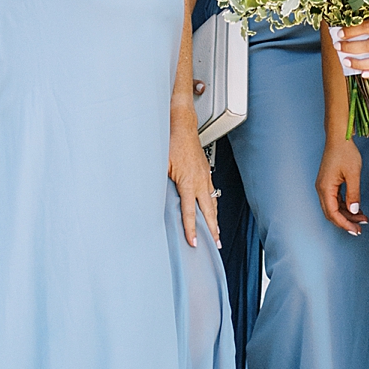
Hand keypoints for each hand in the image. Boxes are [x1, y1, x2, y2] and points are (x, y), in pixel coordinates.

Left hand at [168, 109, 219, 249]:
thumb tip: (152, 200)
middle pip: (209, 211)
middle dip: (213, 230)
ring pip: (213, 202)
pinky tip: (212, 208)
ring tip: (217, 232)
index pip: (190, 213)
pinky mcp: (206, 170)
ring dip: (215, 218)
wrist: (182, 125)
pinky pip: (212, 192)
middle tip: (216, 244)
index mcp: (188, 182)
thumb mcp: (160, 166)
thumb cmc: (170, 142)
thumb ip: (159, 185)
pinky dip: (214, 204)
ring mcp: (205, 175)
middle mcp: (200, 181)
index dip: (192, 230)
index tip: (195, 242)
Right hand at [317, 136, 368, 235]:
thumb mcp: (353, 174)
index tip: (355, 230)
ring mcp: (324, 186)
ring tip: (361, 218)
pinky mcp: (328, 183)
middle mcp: (322, 188)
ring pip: (333, 207)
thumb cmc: (344, 151)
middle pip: (331, 213)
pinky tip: (355, 208)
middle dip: (346, 222)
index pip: (333, 213)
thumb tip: (354, 210)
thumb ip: (353, 194)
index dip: (344, 224)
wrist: (339, 138)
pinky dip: (345, 206)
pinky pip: (335, 200)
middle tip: (359, 228)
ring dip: (347, 215)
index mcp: (325, 188)